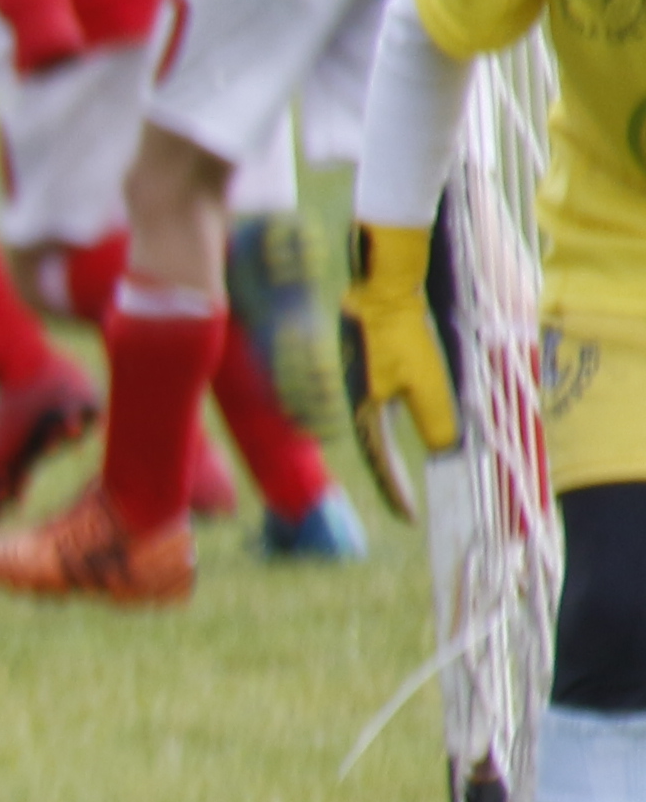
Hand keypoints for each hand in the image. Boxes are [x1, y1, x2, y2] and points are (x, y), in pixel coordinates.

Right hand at [345, 219, 460, 511]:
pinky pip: (380, 404)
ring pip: (376, 427)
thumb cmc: (401, 331)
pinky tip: (406, 418)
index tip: (410, 517)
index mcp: (363, 409)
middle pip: (373, 448)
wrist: (381, 283)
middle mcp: (355, 399)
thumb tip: (445, 451)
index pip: (381, 463)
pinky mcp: (366, 362)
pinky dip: (394, 422)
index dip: (396, 491)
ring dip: (391, 450)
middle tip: (406, 499)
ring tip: (408, 466)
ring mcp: (358, 380)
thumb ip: (436, 419)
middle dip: (389, 476)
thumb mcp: (425, 381)